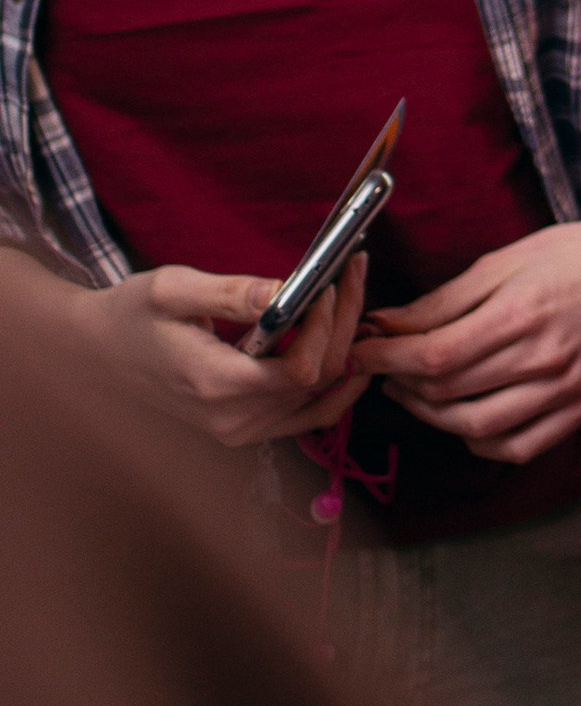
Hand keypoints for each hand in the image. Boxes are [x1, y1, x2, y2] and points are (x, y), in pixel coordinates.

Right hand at [82, 254, 372, 451]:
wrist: (102, 354)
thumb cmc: (133, 315)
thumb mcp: (172, 289)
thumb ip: (231, 293)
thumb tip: (286, 289)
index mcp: (215, 384)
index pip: (301, 370)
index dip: (326, 326)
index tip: (330, 281)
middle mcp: (233, 420)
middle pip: (319, 380)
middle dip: (344, 323)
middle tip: (353, 273)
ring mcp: (241, 432)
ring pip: (320, 395)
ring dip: (345, 347)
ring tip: (352, 298)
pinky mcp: (247, 430)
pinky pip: (310, 417)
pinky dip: (338, 386)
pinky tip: (352, 351)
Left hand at [362, 212, 580, 464]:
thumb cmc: (571, 256)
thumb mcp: (504, 262)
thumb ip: (444, 299)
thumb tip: (387, 323)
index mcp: (518, 315)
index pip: (433, 354)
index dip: (387, 358)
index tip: (362, 350)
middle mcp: (539, 360)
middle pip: (447, 391)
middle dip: (400, 382)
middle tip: (383, 368)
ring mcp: (560, 391)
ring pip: (475, 426)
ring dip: (430, 416)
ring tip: (414, 394)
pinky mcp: (575, 410)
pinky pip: (517, 446)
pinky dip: (479, 442)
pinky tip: (462, 422)